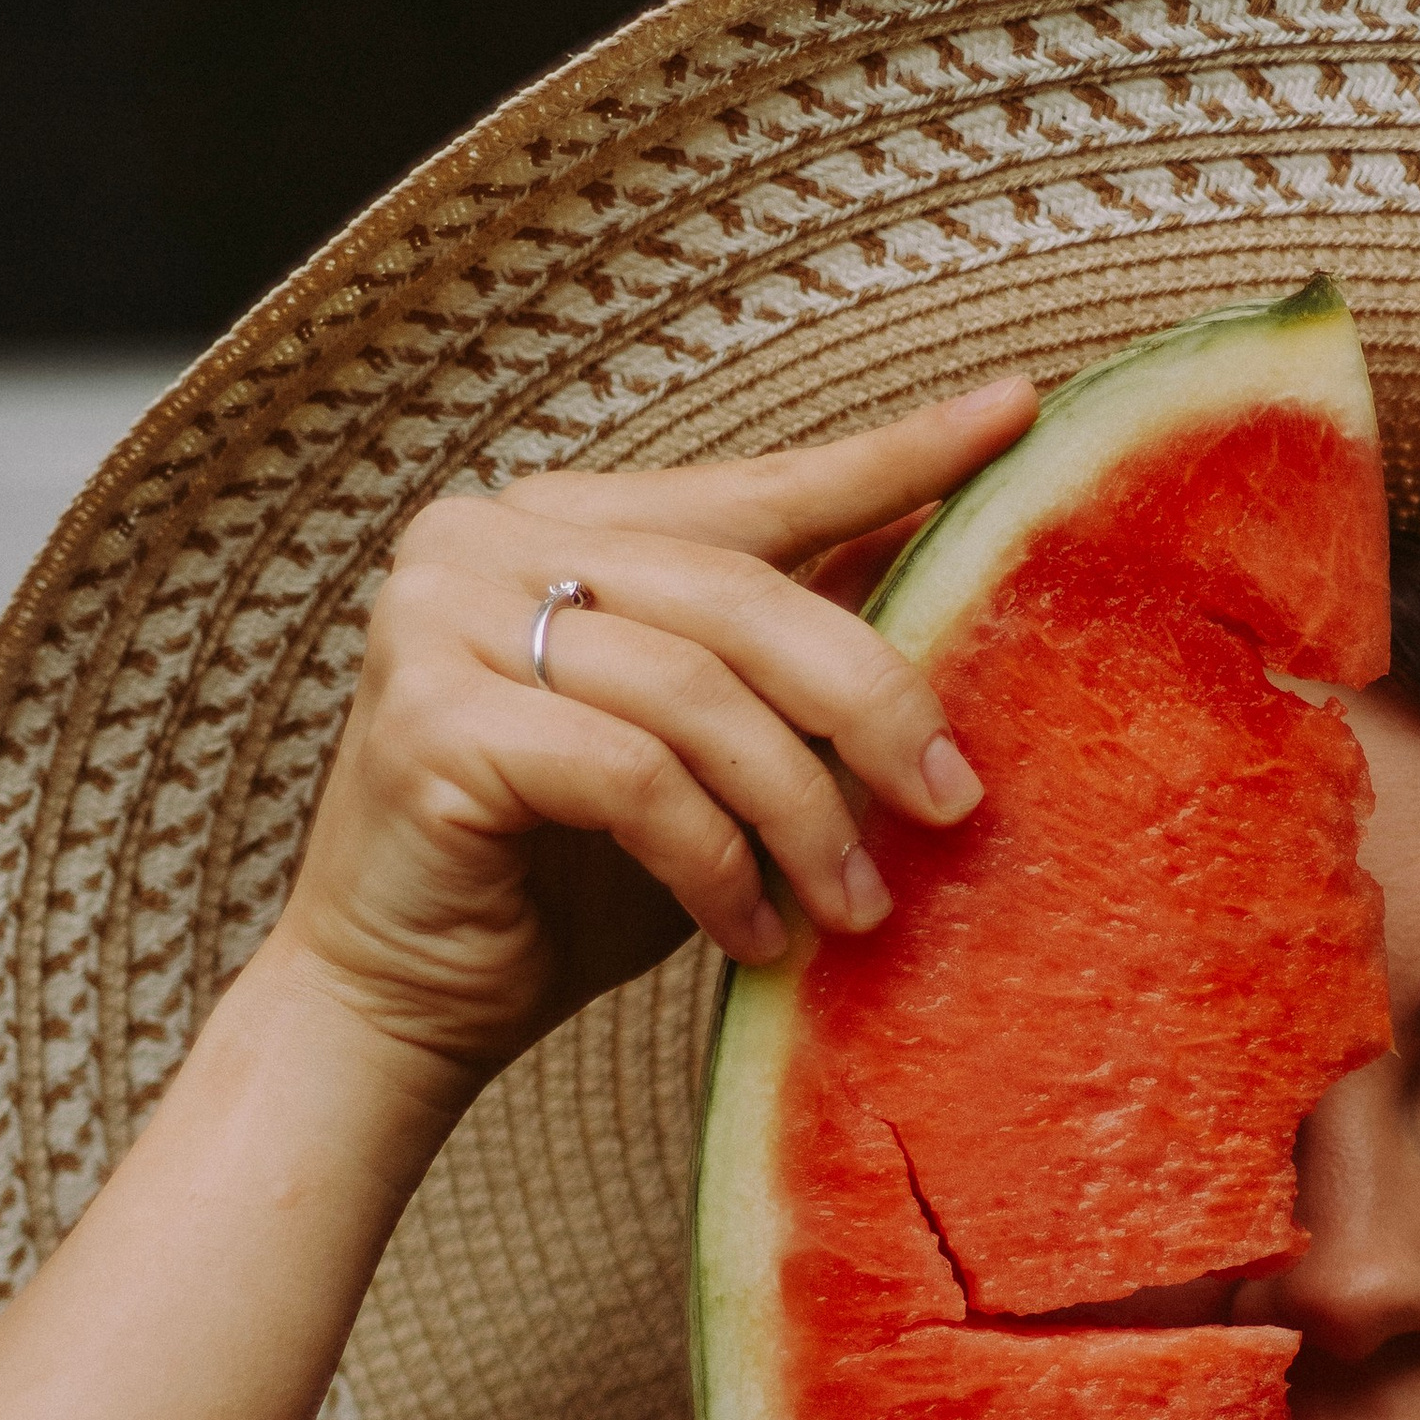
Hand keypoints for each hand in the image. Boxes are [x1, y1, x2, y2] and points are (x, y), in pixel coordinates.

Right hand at [268, 374, 1037, 1091]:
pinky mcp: (428, 720)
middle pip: (743, 596)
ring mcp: (438, 619)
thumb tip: (947, 573)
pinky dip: (715, 862)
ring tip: (855, 907)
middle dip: (873, 705)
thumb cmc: (565, 885)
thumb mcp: (707, 756)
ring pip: (697, 694)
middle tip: (954, 805)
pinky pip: (633, 776)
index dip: (891, 456)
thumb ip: (787, 662)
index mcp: (557, 523)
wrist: (401, 1008)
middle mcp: (484, 541)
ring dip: (802, 814)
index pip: (756, 487)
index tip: (1019, 411)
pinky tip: (750, 932)